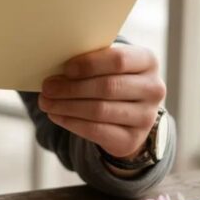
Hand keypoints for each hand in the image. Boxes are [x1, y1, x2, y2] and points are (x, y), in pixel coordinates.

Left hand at [38, 45, 165, 159]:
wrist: (130, 113)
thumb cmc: (113, 78)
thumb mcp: (109, 64)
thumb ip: (91, 61)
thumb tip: (55, 69)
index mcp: (148, 61)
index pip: (119, 60)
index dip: (89, 64)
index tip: (65, 68)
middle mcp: (153, 89)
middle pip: (107, 87)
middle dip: (71, 88)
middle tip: (48, 87)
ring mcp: (146, 117)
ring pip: (99, 110)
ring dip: (67, 106)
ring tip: (46, 102)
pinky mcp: (132, 139)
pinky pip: (96, 130)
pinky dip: (71, 122)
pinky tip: (56, 115)